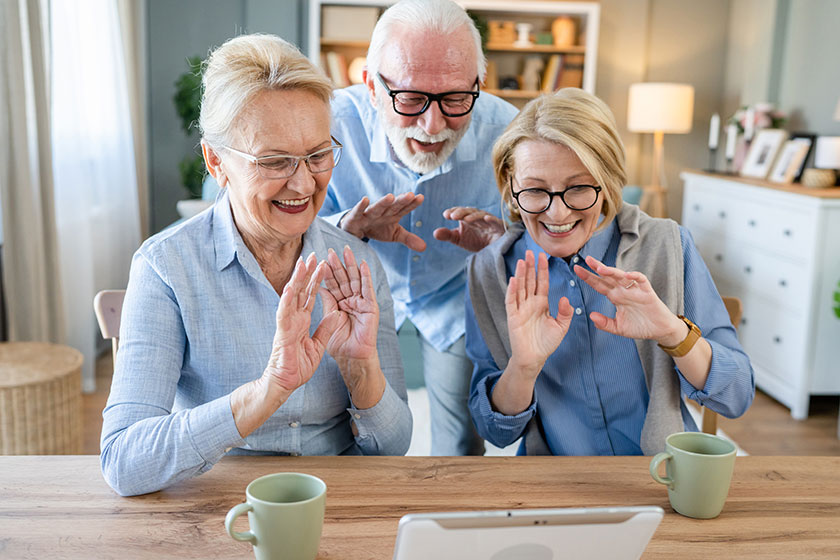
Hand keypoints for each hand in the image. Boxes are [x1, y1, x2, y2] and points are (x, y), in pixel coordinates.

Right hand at [262, 253, 335, 393]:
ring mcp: (286, 323)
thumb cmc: (298, 366)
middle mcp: (293, 318)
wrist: (285, 382)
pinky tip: (291, 286)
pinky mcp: (282, 331)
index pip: (311, 296)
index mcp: (302, 320)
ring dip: (297, 279)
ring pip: (291, 296)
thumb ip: (326, 328)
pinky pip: (284, 313)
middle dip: (307, 273)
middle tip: (312, 254)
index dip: (317, 280)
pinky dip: (287, 299)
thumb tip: (337, 313)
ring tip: (302, 263)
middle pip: (301, 291)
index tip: (323, 265)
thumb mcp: (318, 345)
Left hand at [319, 246, 378, 361]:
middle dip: (337, 265)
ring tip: (346, 251)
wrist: (352, 358)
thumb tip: (320, 287)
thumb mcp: (329, 320)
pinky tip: (362, 264)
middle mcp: (350, 301)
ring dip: (351, 265)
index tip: (318, 259)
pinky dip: (365, 277)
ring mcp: (361, 303)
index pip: (332, 285)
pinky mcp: (371, 307)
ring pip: (355, 280)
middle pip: (343, 279)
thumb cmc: (340, 344)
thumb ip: (327, 303)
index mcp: (339, 304)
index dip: (326, 273)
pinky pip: (367, 289)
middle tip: (331, 250)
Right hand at [340, 193, 425, 251]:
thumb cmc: (376, 228)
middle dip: (401, 201)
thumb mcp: (394, 234)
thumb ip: (409, 239)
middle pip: (393, 206)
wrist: (356, 230)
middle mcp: (382, 212)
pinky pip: (358, 211)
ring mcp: (368, 214)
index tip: (421, 197)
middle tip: (410, 195)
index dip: (412, 204)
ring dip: (383, 202)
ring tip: (391, 196)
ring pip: (377, 207)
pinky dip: (361, 206)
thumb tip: (424, 247)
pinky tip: (365, 200)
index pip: (404, 209)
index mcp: (392, 215)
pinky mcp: (355, 217)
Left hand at [433, 206, 505, 251]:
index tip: (446, 215)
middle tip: (453, 216)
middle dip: (461, 212)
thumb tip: (435, 233)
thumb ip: (448, 235)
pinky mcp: (499, 226)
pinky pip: (496, 221)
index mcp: (468, 218)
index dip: (453, 211)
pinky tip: (486, 218)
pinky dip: (492, 219)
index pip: (460, 211)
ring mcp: (489, 221)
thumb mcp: (459, 239)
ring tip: (466, 219)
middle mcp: (478, 217)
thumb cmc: (476, 241)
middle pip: (470, 211)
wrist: (493, 251)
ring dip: (473, 216)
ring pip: (481, 215)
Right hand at [506, 250, 573, 374]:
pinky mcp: (513, 317)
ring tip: (522, 261)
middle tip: (530, 252)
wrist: (534, 358)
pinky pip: (511, 301)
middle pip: (530, 281)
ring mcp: (520, 309)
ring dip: (521, 274)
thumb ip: (565, 313)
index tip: (543, 256)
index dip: (542, 270)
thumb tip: (565, 298)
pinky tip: (514, 280)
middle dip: (530, 267)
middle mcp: (530, 303)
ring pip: (520, 287)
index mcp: (541, 303)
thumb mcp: (561, 327)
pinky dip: (512, 290)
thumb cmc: (546, 343)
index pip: (542, 282)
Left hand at [574, 255, 686, 344]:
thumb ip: (604, 323)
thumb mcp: (618, 328)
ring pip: (622, 277)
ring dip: (612, 271)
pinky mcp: (647, 292)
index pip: (599, 285)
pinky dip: (635, 276)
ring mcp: (635, 290)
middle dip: (597, 268)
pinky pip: (641, 281)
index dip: (588, 277)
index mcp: (615, 297)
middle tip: (587, 259)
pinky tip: (628, 275)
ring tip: (601, 269)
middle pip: (608, 277)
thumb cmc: (640, 327)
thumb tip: (591, 315)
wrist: (660, 331)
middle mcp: (623, 291)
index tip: (576, 269)